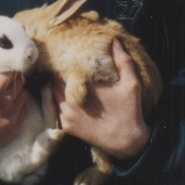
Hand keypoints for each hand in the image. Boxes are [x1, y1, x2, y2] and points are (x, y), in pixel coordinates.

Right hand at [0, 64, 26, 166]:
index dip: (10, 64)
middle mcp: (4, 104)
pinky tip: (10, 102)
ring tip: (10, 87)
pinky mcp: (14, 128)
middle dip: (16, 75)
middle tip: (11, 72)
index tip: (8, 60)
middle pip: (20, 82)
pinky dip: (19, 104)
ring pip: (24, 95)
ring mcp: (11, 117)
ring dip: (19, 89)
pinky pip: (23, 110)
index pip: (10, 72)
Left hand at [53, 40, 150, 159]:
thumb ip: (123, 61)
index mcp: (83, 88)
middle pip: (54, 80)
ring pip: (53, 94)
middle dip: (60, 72)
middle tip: (66, 64)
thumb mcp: (131, 84)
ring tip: (67, 78)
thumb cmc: (129, 111)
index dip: (64, 60)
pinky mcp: (67, 127)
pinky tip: (70, 97)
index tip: (68, 54)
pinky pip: (57, 108)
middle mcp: (70, 101)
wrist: (126, 142)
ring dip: (59, 86)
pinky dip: (61, 101)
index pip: (62, 68)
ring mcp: (66, 115)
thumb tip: (114, 41)